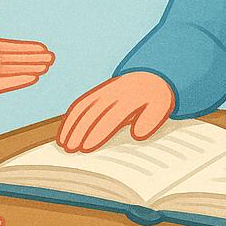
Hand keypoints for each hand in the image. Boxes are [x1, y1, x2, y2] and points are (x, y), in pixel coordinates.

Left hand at [0, 6, 53, 101]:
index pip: (13, 48)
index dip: (28, 47)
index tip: (42, 46)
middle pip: (20, 59)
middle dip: (36, 58)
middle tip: (52, 57)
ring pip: (18, 70)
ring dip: (33, 68)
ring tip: (48, 66)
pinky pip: (9, 82)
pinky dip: (21, 79)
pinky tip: (34, 78)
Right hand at [57, 72, 174, 151]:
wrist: (150, 75)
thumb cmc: (155, 98)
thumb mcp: (162, 107)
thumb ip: (151, 120)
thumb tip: (136, 134)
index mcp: (130, 98)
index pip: (110, 118)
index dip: (97, 133)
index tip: (86, 148)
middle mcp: (113, 93)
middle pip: (93, 114)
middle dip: (80, 132)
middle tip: (70, 150)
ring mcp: (103, 91)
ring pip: (83, 108)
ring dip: (71, 125)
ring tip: (63, 144)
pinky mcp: (97, 92)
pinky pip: (81, 103)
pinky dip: (70, 117)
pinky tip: (64, 131)